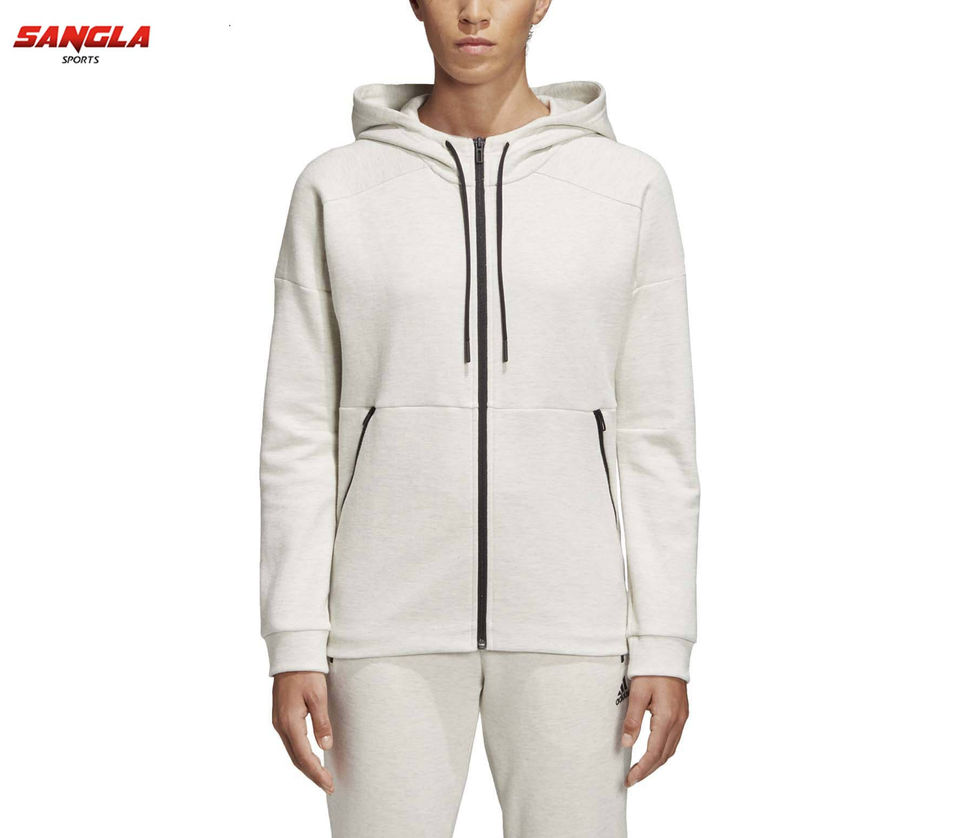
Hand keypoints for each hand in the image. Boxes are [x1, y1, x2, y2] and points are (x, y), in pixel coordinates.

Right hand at [272, 671, 334, 792]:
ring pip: (292, 752)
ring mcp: (279, 722)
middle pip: (296, 758)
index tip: (329, 785)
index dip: (317, 773)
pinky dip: (301, 754)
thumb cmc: (307, 673)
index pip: (304, 756)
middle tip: (328, 786)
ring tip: (321, 777)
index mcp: (290, 722)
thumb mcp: (318, 696)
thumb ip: (322, 722)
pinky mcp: (281, 717)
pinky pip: (291, 742)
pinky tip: (310, 757)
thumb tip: (326, 746)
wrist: (292, 655)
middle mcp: (281, 725)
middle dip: (312, 774)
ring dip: (306, 766)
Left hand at [620, 675, 688, 786]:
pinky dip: (663, 751)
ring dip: (656, 762)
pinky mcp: (682, 713)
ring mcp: (683, 718)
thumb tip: (626, 744)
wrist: (667, 652)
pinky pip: (674, 740)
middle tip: (632, 779)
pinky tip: (654, 753)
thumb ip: (632, 719)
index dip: (642, 769)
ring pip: (671, 749)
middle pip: (664, 755)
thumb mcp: (637, 692)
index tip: (630, 779)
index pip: (654, 752)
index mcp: (667, 717)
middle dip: (648, 770)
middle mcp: (678, 721)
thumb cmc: (650, 670)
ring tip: (641, 770)